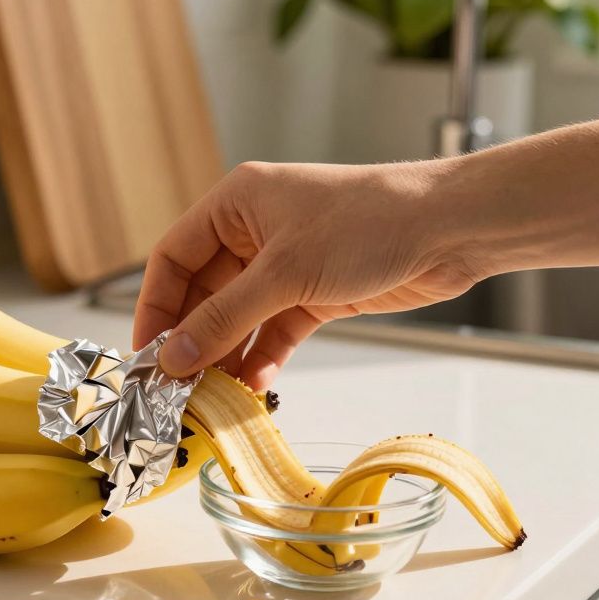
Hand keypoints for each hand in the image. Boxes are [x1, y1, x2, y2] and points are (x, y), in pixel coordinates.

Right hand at [133, 160, 483, 387]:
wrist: (451, 229)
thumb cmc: (370, 223)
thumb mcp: (285, 273)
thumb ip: (225, 318)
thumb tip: (174, 357)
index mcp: (235, 204)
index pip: (172, 258)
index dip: (155, 307)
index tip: (147, 355)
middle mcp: (254, 231)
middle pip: (202, 292)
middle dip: (191, 339)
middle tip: (176, 387)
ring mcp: (285, 264)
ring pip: (237, 316)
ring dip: (225, 354)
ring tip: (211, 396)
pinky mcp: (315, 292)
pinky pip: (273, 331)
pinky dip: (262, 357)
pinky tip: (253, 386)